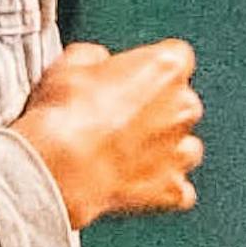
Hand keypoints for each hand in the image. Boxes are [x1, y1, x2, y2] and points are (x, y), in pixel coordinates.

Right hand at [9, 39, 203, 228]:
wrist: (59, 168)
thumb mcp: (70, 63)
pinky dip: (161, 187)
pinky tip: (135, 183)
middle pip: (182, 102)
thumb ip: (95, 58)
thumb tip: (97, 62)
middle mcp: (182, 106)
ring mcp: (180, 150)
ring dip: (163, 148)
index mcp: (165, 67)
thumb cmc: (64, 114)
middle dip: (157, 109)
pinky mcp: (170, 187)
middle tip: (119, 118)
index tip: (131, 76)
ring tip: (127, 154)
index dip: (150, 68)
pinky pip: (177, 189)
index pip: (176, 57)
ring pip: (185, 145)